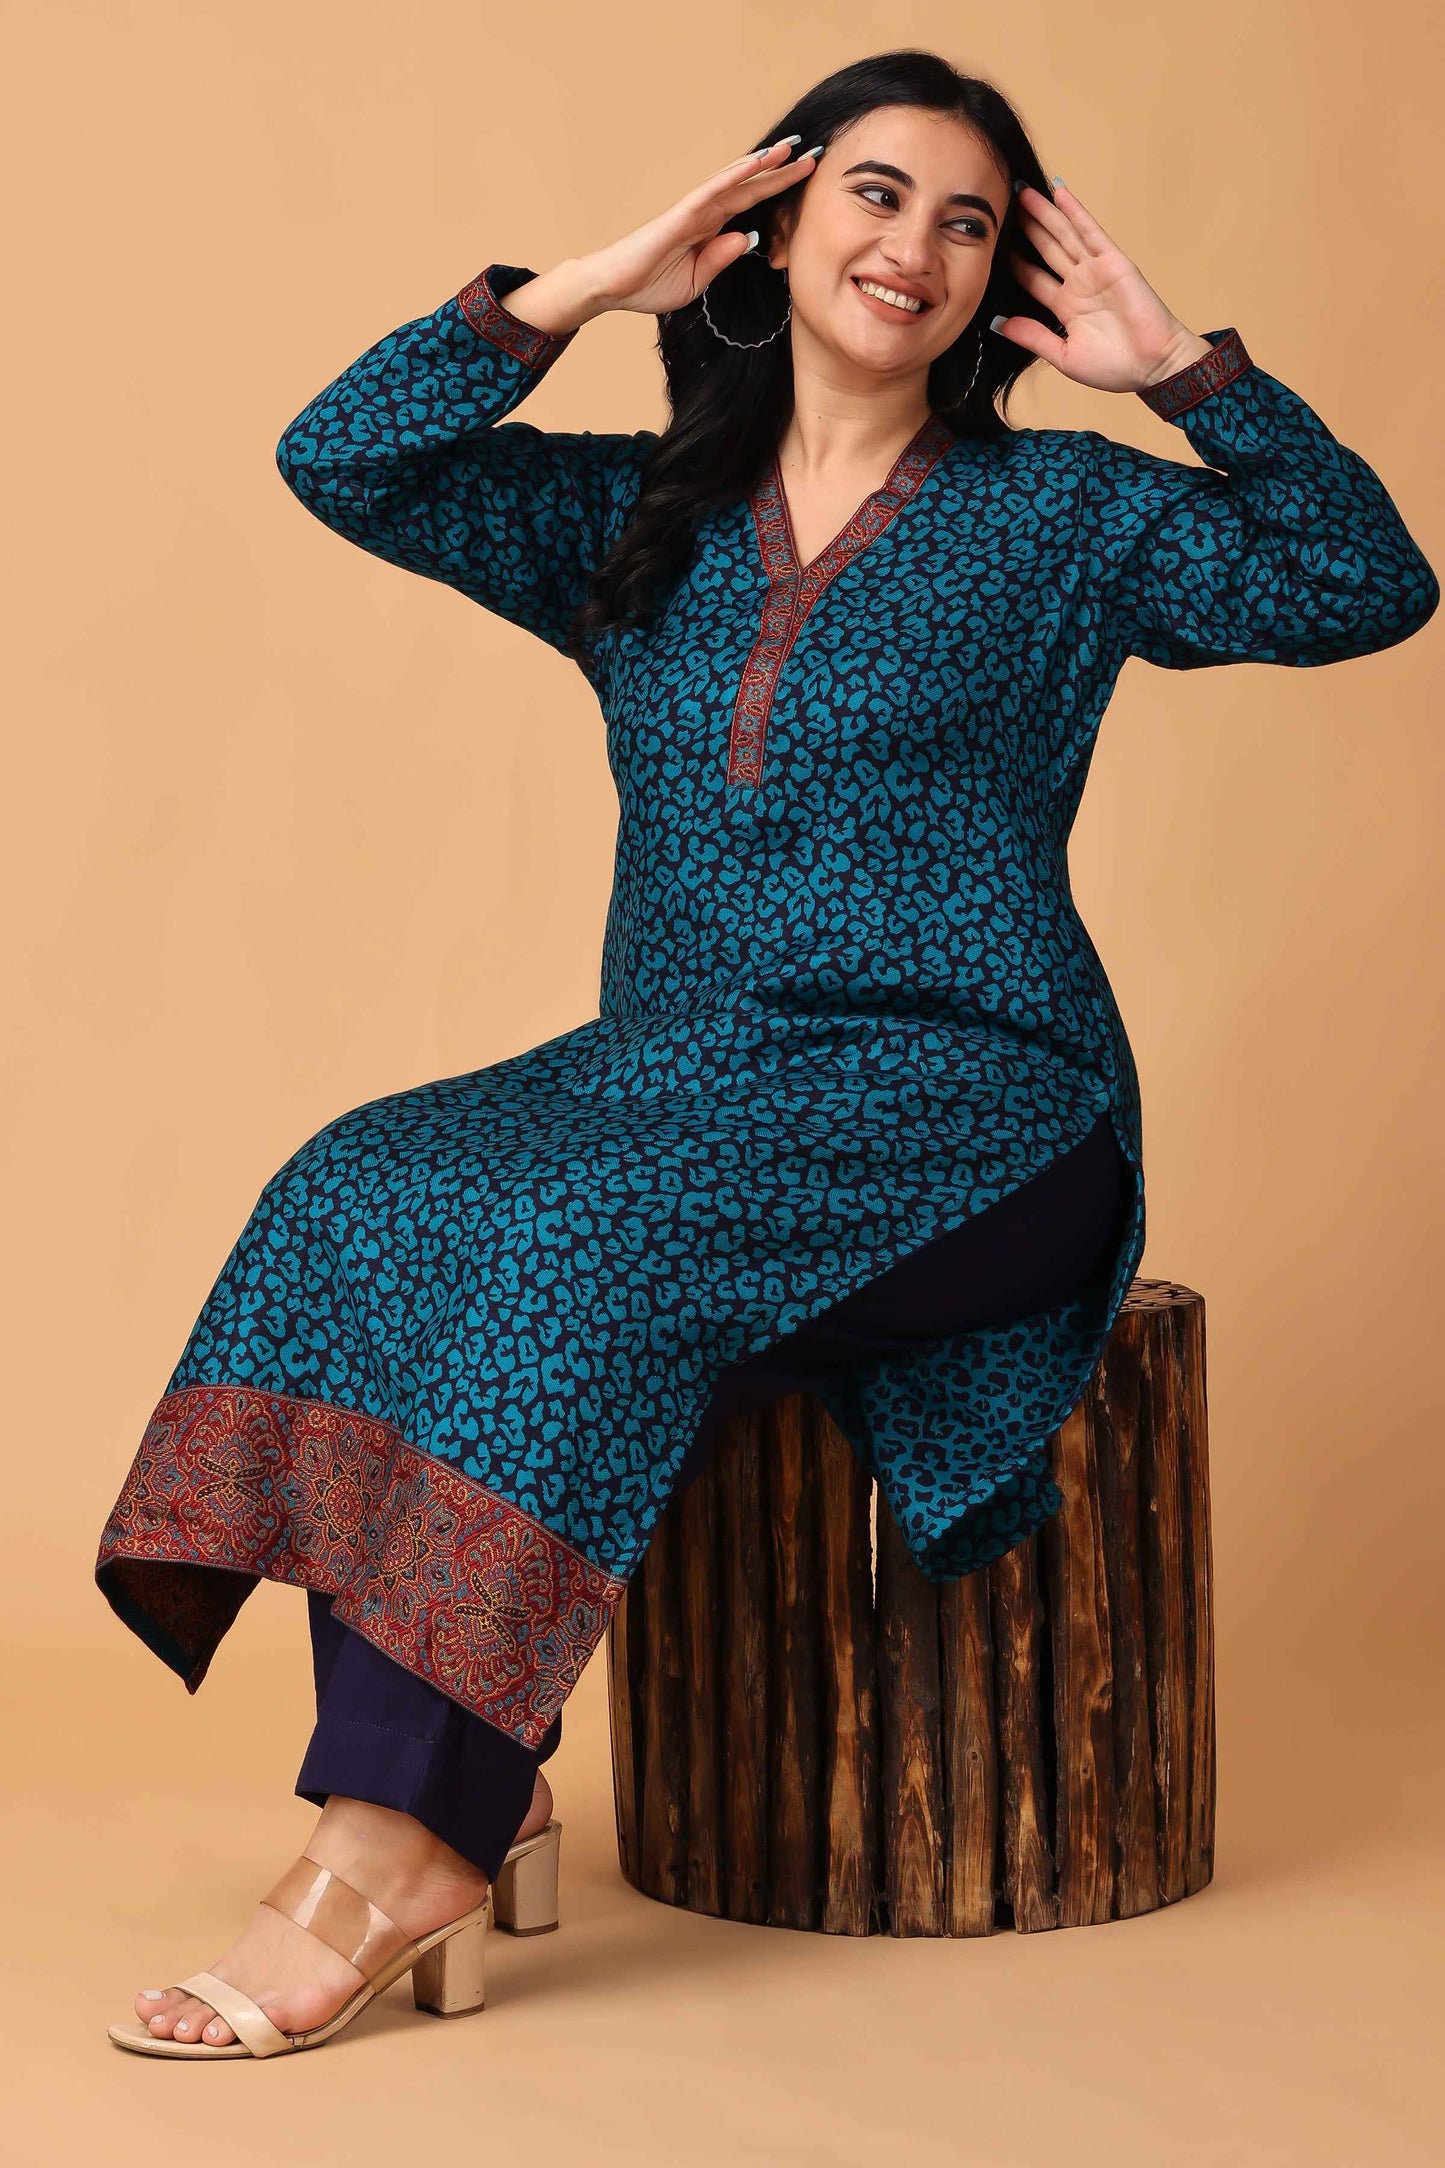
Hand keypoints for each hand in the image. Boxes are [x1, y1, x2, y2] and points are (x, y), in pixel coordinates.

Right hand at [577, 138, 818, 316]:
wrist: (613, 288)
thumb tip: (748, 236)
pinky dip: (734, 176)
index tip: (807, 180)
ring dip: (763, 165)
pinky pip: (712, 191)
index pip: (753, 204)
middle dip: (782, 172)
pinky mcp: (680, 215)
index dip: (779, 191)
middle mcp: (705, 213)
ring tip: (792, 149)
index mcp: (711, 229)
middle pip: (751, 187)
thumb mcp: (698, 280)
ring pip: (735, 181)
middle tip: (814, 155)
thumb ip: (722, 258)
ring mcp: (693, 211)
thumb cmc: (649, 284)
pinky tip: (756, 164)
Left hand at [991, 179, 1211, 390]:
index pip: (1034, 278)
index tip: (994, 244)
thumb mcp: (1064, 356)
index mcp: (1066, 307)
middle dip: (1027, 227)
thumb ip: (1033, 337)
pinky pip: (1090, 231)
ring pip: (1064, 234)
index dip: (1015, 261)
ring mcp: (1095, 270)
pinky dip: (1075, 211)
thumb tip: (1000, 324)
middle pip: (1046, 249)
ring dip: (1044, 213)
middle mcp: (1079, 284)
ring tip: (1023, 191)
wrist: (1152, 366)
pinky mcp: (1113, 261)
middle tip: (1005, 203)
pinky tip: (1059, 192)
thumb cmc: (1114, 367)